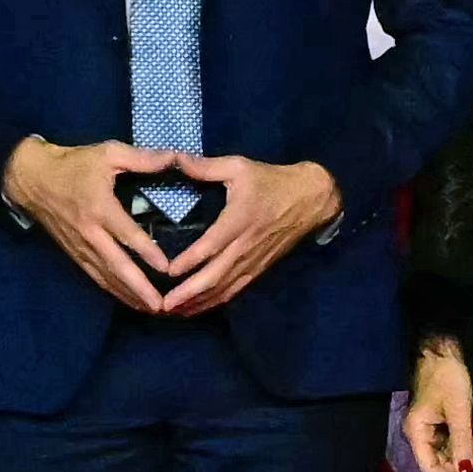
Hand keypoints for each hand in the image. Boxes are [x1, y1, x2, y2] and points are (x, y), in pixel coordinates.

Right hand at [4, 135, 221, 312]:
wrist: (31, 180)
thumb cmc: (73, 164)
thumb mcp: (108, 153)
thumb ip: (142, 158)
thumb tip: (175, 158)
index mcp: (100, 208)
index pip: (127, 234)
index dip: (146, 252)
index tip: (166, 269)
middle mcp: (90, 233)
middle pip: (117, 266)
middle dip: (139, 288)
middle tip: (161, 306)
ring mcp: (81, 247)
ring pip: (106, 277)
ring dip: (129, 295)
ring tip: (153, 310)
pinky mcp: (75, 254)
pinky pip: (96, 277)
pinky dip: (114, 291)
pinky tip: (130, 301)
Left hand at [172, 155, 342, 312]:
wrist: (309, 200)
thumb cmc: (271, 182)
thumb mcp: (239, 167)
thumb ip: (206, 167)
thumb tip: (173, 159)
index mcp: (238, 221)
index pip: (211, 246)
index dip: (189, 261)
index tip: (167, 272)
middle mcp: (244, 246)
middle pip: (215, 277)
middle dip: (188, 294)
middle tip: (163, 306)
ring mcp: (252, 261)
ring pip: (223, 289)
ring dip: (198, 303)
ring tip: (173, 312)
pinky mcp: (258, 269)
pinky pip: (234, 290)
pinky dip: (214, 302)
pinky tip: (196, 309)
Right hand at [398, 341, 472, 471]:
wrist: (443, 351)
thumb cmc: (447, 377)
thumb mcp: (459, 411)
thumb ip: (461, 443)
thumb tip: (465, 470)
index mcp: (416, 432)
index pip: (430, 468)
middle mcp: (418, 434)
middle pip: (436, 464)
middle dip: (458, 467)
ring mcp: (426, 429)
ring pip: (443, 454)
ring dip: (461, 456)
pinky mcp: (435, 423)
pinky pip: (447, 443)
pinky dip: (461, 445)